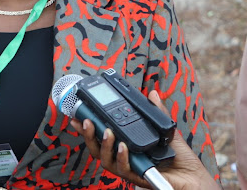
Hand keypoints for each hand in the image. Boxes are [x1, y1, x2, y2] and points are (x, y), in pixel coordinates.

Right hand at [70, 90, 218, 189]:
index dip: (86, 127)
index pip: (100, 136)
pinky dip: (122, 157)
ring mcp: (129, 169)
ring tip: (107, 132)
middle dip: (87, 134)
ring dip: (103, 145)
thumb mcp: (165, 130)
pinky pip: (123, 169)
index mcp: (125, 146)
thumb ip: (156, 112)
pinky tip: (124, 146)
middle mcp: (123, 158)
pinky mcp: (138, 177)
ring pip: (105, 159)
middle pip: (96, 148)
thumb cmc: (180, 158)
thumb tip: (153, 94)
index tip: (76, 115)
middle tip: (86, 121)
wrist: (195, 178)